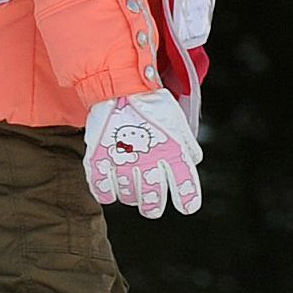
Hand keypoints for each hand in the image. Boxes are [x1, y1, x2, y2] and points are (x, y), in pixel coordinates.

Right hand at [83, 90, 202, 218]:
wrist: (120, 85)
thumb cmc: (151, 102)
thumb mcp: (177, 122)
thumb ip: (188, 146)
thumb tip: (193, 162)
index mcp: (172, 153)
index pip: (184, 186)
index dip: (188, 200)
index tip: (187, 207)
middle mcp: (149, 163)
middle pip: (153, 201)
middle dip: (153, 207)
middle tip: (151, 206)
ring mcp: (123, 163)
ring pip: (128, 197)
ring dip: (131, 196)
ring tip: (130, 185)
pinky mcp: (100, 160)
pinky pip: (103, 190)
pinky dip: (107, 193)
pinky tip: (110, 189)